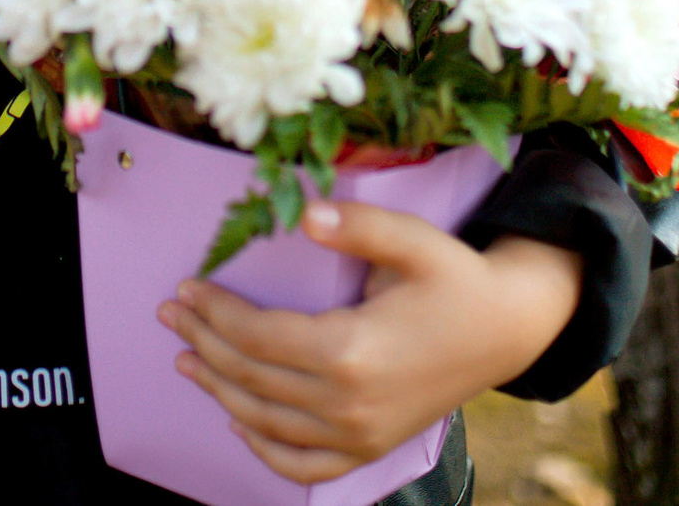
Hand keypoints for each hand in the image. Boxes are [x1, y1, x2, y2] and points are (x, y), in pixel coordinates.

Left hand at [156, 200, 580, 482]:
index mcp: (353, 350)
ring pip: (267, 421)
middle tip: (171, 314)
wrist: (507, 330)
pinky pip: (304, 464)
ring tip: (186, 359)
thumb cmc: (457, 279)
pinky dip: (264, 449)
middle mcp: (350, 402)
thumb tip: (306, 214)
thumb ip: (359, 227)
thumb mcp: (415, 241)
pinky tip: (239, 421)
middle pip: (253, 377)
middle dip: (204, 343)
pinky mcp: (370, 448)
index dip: (216, 312)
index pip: (260, 336)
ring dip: (219, 389)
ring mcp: (360, 434)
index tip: (187, 287)